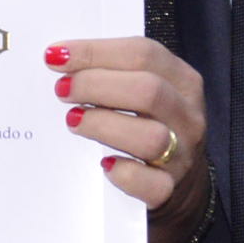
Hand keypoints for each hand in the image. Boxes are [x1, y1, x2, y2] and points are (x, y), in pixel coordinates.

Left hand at [48, 38, 210, 242]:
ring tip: (73, 120)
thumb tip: (59, 58)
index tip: (56, 54)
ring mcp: (182, 156)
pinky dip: (122, 173)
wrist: (180, 184)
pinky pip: (149, 183)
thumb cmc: (148, 125)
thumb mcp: (143, 91)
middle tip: (62, 89)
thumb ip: (112, 72)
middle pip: (148, 90)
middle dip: (95, 84)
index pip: (143, 53)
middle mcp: (187, 116)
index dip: (96, 51)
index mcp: (182, 80)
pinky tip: (103, 163)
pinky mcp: (169, 190)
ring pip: (150, 137)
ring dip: (103, 124)